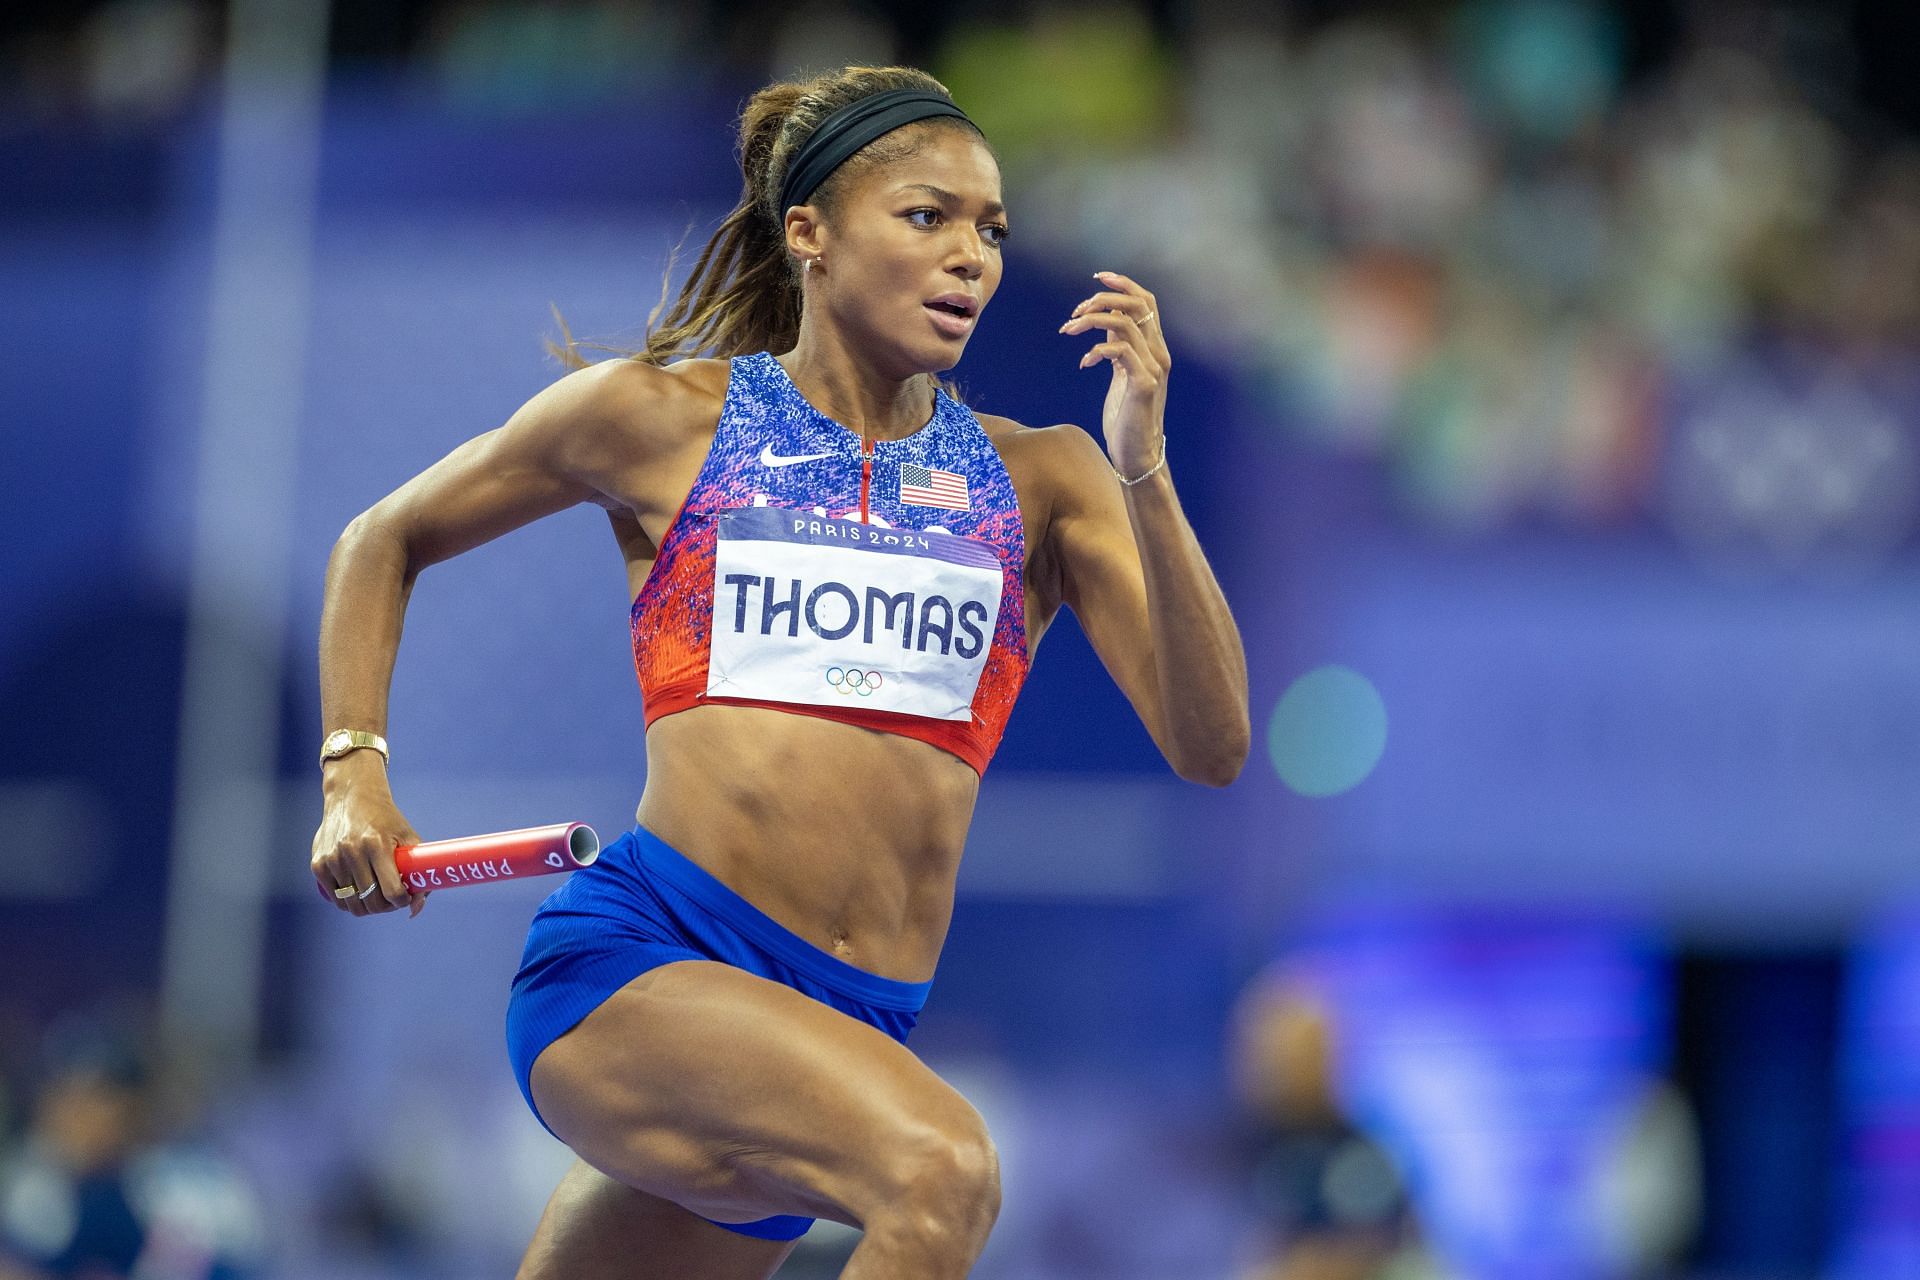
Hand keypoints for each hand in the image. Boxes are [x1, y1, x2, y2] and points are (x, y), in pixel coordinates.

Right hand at [311, 780, 427, 917]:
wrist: (352, 797)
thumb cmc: (386, 820)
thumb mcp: (408, 838)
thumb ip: (418, 872)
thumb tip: (415, 910)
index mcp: (376, 845)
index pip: (392, 891)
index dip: (403, 901)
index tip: (407, 897)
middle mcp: (351, 852)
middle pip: (372, 901)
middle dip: (387, 906)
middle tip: (392, 899)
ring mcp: (332, 859)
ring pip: (352, 904)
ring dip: (368, 906)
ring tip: (377, 895)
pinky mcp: (318, 864)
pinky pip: (336, 898)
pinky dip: (349, 901)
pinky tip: (359, 891)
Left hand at [1058, 270, 1169, 478]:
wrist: (1137, 453)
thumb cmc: (1126, 417)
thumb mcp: (1122, 376)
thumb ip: (1119, 350)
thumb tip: (1104, 327)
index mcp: (1154, 348)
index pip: (1146, 301)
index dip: (1123, 284)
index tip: (1097, 278)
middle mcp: (1158, 353)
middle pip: (1138, 304)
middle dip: (1102, 299)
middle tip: (1075, 312)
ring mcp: (1153, 368)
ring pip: (1123, 323)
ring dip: (1091, 321)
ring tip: (1069, 331)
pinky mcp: (1144, 384)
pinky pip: (1120, 351)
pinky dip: (1097, 350)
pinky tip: (1084, 363)